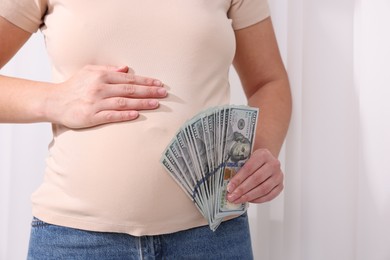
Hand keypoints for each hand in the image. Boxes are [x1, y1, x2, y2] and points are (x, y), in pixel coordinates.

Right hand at [46, 65, 166, 127]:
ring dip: (141, 103)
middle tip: (163, 93)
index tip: (159, 83)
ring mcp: (96, 103)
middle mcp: (100, 88)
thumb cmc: (74, 86)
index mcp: (101, 76)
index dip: (145, 81)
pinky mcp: (91, 116)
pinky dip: (124, 115)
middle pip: (129, 90)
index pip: (128, 79)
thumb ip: (108, 70)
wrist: (54, 101)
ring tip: (156, 104)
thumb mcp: (89, 71)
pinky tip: (136, 114)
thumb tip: (126, 69)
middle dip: (148, 91)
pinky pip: (111, 115)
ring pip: (123, 102)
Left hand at [226, 148, 283, 203]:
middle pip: (256, 180)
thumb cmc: (254, 160)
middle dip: (242, 190)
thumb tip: (230, 184)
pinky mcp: (280, 186)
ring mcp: (279, 176)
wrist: (267, 160)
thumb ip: (240, 167)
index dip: (238, 179)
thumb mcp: (247, 158)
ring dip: (249, 196)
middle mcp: (273, 164)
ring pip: (263, 189)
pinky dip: (258, 200)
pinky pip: (269, 196)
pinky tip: (249, 200)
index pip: (249, 168)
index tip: (229, 188)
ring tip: (238, 200)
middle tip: (232, 197)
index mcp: (263, 154)